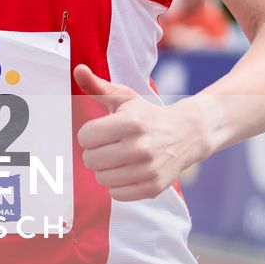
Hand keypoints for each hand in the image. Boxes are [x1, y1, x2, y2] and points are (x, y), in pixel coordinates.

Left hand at [74, 65, 214, 200]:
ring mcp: (149, 169)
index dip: (88, 134)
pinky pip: (117, 194)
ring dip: (105, 170)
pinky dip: (117, 185)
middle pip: (91, 160)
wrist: (186, 134)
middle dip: (95, 153)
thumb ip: (97, 86)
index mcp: (131, 122)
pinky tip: (127, 172)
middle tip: (109, 146)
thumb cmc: (147, 115)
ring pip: (102, 179)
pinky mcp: (154, 187)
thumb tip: (78, 69)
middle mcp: (141, 147)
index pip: (85, 137)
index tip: (101, 131)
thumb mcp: (124, 98)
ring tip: (118, 159)